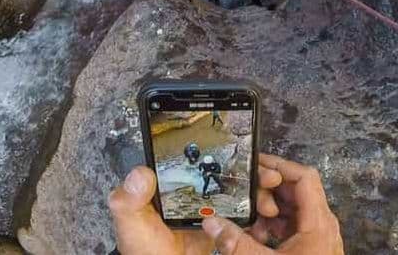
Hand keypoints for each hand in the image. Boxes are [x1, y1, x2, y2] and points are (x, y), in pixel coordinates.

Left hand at [109, 163, 282, 254]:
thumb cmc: (144, 251)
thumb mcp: (131, 223)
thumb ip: (128, 199)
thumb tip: (140, 174)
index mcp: (171, 182)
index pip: (202, 157)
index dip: (226, 152)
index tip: (245, 153)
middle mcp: (193, 190)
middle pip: (229, 170)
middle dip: (253, 170)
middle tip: (268, 177)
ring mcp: (210, 208)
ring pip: (242, 190)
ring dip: (260, 192)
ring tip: (269, 202)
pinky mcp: (222, 226)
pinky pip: (245, 215)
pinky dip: (258, 215)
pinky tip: (265, 218)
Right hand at [202, 154, 343, 254]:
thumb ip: (235, 243)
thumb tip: (210, 223)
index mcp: (318, 222)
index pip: (304, 177)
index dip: (280, 166)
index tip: (255, 165)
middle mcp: (322, 225)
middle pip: (296, 191)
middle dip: (268, 190)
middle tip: (245, 193)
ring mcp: (318, 237)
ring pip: (292, 209)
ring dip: (268, 210)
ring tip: (247, 218)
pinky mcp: (311, 248)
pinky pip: (292, 226)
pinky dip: (273, 226)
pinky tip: (255, 237)